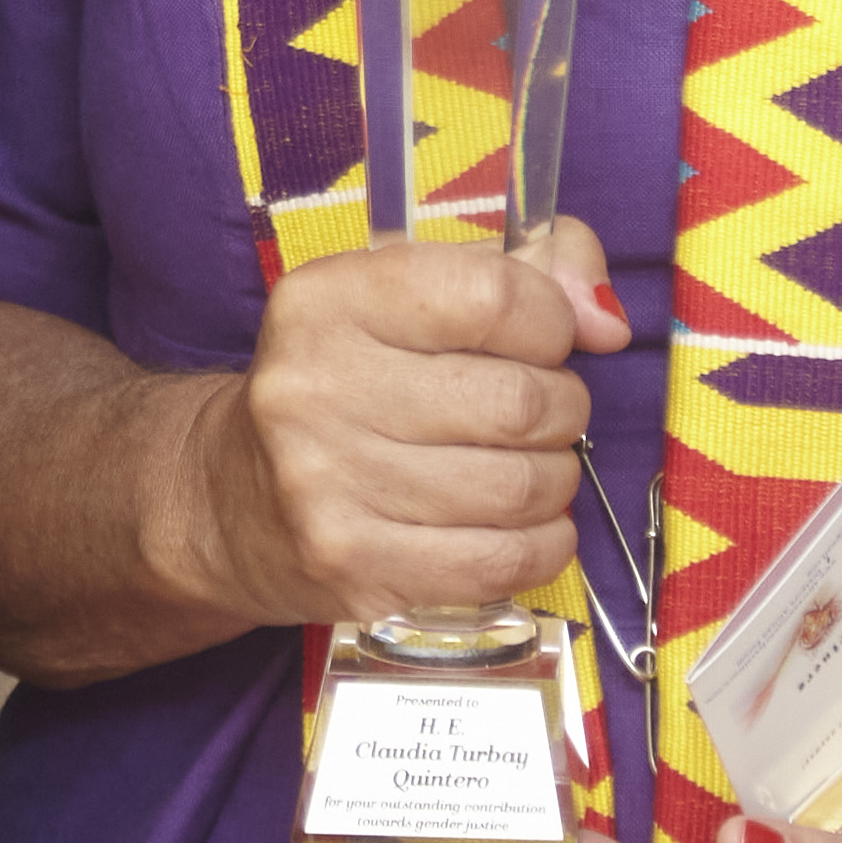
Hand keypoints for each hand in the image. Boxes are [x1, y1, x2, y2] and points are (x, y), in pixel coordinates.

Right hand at [181, 219, 628, 631]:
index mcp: (326, 302)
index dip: (551, 319)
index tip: (547, 336)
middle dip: (561, 407)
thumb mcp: (408, 296)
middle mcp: (314, 390)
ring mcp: (328, 490)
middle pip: (517, 401)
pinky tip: (525, 525)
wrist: (235, 500)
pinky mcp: (356, 573)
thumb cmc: (347, 383)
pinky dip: (543, 543)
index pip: (494, 296)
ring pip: (520, 487)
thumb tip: (606, 320)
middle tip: (542, 411)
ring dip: (554, 478)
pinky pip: (502, 562)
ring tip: (528, 467)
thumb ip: (526, 269)